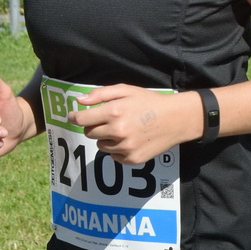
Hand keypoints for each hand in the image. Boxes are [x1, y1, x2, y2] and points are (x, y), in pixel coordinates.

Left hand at [73, 85, 201, 163]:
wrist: (176, 119)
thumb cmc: (150, 101)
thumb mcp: (126, 90)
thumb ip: (101, 94)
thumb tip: (80, 101)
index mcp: (114, 112)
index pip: (82, 119)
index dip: (74, 117)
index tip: (74, 116)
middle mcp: (118, 132)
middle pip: (89, 133)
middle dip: (94, 126)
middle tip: (107, 120)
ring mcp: (125, 148)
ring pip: (101, 146)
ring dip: (106, 138)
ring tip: (123, 130)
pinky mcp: (133, 159)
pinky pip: (114, 156)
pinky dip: (118, 149)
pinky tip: (131, 139)